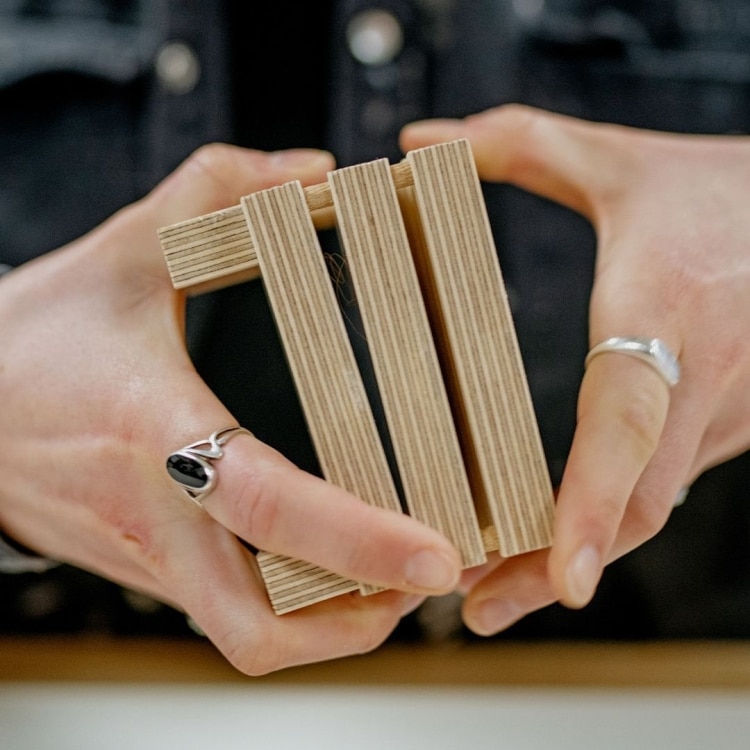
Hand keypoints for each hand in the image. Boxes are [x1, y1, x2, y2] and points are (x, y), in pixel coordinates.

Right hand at [0, 145, 460, 672]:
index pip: (264, 504)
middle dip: (362, 617)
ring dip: (338, 624)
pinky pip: (237, 617)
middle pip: (261, 624)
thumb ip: (216, 193)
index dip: (358, 540)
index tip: (437, 556)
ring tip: (403, 578)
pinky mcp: (157, 571)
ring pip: (253, 637)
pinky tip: (340, 568)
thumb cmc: (44, 335)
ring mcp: (155, 557)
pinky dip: (300, 610)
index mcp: (153, 430)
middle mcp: (158, 516)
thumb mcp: (124, 248)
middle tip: (435, 573)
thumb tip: (316, 173)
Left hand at [401, 105, 749, 633]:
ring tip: (489, 596)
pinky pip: (657, 490)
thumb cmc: (718, 192)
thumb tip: (420, 143)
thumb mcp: (616, 160)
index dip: (593, 499)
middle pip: (633, 500)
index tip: (562, 577)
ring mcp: (717, 415)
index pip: (629, 420)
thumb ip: (516, 144)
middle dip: (554, 563)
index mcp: (666, 307)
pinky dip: (600, 525)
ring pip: (646, 509)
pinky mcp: (718, 428)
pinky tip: (549, 544)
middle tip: (475, 606)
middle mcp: (698, 379)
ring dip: (570, 556)